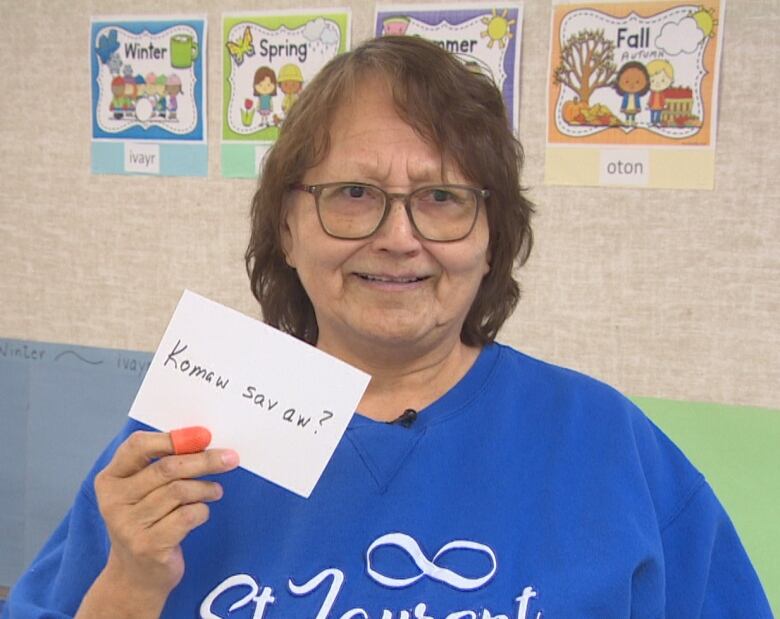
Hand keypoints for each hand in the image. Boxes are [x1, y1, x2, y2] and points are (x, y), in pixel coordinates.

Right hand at [87, 428, 238, 609]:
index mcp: (110, 479)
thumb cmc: (147, 522)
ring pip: (180, 491)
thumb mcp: (144, 491)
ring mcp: (128, 526)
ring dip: (206, 488)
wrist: (135, 576)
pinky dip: (202, 511)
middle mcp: (114, 501)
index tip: (205, 435)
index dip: (173, 437)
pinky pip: (187, 516)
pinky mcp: (148, 546)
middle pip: (167, 468)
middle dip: (204, 460)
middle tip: (230, 457)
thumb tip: (202, 438)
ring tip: (215, 491)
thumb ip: (163, 463)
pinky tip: (201, 513)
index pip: (137, 446)